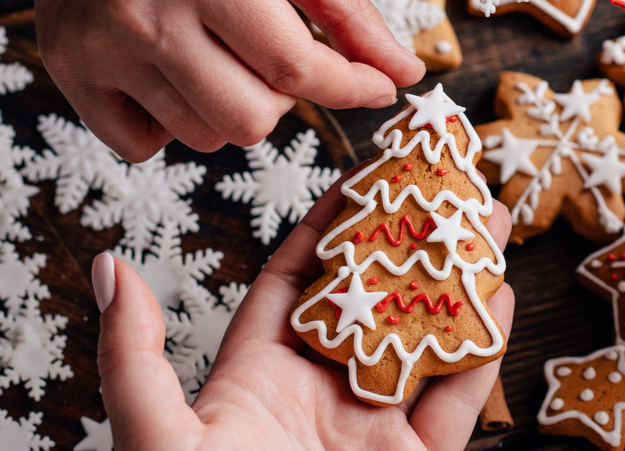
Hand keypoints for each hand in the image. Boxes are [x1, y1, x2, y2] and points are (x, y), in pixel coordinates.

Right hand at [36, 0, 424, 162]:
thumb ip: (346, 13)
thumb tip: (400, 74)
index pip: (294, 68)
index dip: (350, 85)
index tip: (376, 86)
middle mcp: (146, 15)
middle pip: (252, 119)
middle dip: (283, 99)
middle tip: (272, 58)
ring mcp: (101, 47)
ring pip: (205, 137)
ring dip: (231, 109)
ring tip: (220, 56)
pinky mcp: (68, 70)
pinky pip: (144, 146)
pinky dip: (169, 123)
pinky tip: (173, 74)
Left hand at [89, 169, 511, 449]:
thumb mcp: (159, 435)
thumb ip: (137, 356)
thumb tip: (110, 269)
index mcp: (258, 381)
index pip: (298, 285)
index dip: (329, 229)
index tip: (359, 177)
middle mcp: (323, 397)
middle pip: (375, 300)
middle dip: (409, 241)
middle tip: (441, 187)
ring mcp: (375, 430)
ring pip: (426, 338)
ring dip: (458, 279)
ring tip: (485, 222)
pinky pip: (457, 397)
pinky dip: (483, 346)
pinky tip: (500, 296)